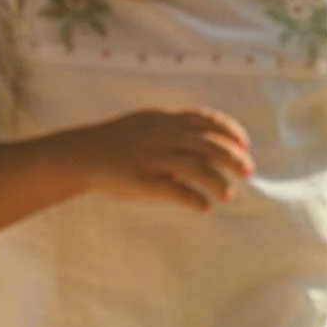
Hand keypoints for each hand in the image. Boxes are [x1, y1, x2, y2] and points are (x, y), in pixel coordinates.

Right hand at [66, 109, 252, 210]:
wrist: (79, 155)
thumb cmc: (115, 141)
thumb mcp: (145, 124)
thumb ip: (173, 129)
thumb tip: (203, 141)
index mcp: (163, 120)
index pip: (205, 120)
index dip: (229, 131)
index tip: (245, 143)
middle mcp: (161, 136)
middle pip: (208, 144)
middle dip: (232, 157)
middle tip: (248, 170)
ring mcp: (151, 158)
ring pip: (196, 168)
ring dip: (217, 182)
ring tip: (227, 194)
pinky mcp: (142, 181)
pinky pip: (175, 191)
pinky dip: (194, 199)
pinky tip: (204, 206)